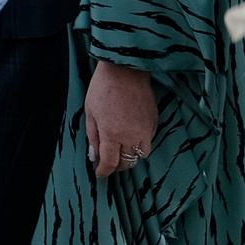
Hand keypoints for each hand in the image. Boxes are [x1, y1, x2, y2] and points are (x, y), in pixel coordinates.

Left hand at [82, 61, 158, 178]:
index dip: (104, 171)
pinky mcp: (154, 122)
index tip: (99, 173)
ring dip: (131, 157)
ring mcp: (145, 130)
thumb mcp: (90, 112)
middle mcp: (131, 136)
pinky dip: (140, 145)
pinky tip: (131, 138)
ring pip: (141, 155)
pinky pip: (148, 141)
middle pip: (127, 162)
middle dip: (117, 166)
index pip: (110, 163)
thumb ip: (93, 136)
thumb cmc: (103, 88)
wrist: (126, 70)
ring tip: (121, 152)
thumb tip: (94, 156)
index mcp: (112, 134)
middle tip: (109, 163)